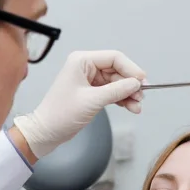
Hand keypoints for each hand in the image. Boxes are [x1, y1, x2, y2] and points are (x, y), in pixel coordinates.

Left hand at [12, 50, 145, 157]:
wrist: (46, 132)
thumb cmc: (61, 114)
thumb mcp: (92, 101)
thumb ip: (116, 91)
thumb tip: (136, 84)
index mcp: (82, 61)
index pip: (114, 58)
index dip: (131, 69)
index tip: (142, 81)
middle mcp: (85, 66)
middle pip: (117, 70)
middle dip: (130, 84)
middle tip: (141, 97)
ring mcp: (88, 80)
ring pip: (116, 82)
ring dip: (128, 93)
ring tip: (137, 106)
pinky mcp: (91, 92)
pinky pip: (111, 91)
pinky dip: (121, 99)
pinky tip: (131, 107)